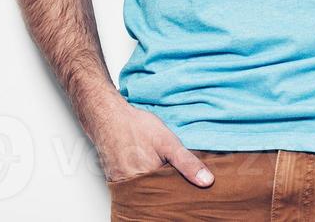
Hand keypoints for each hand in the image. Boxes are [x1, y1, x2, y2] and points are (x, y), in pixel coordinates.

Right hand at [92, 100, 214, 186]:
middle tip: (169, 173)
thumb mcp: (168, 142)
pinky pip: (132, 189)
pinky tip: (144, 170)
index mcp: (149, 180)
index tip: (189, 188)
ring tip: (155, 168)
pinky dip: (141, 184)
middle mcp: (133, 188)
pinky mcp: (115, 182)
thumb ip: (187, 163)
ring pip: (144, 194)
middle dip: (167, 190)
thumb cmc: (136, 127)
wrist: (108, 117)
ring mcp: (122, 186)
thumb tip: (207, 181)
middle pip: (157, 197)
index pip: (172, 196)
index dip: (181, 191)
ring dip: (153, 187)